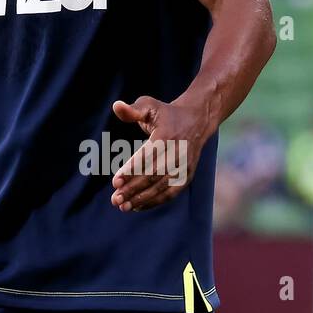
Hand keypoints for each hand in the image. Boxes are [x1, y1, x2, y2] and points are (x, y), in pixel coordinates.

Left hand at [109, 95, 211, 212]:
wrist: (197, 120)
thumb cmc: (166, 113)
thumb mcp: (150, 105)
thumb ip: (133, 109)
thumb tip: (116, 106)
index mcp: (166, 136)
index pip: (147, 156)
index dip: (131, 170)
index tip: (115, 182)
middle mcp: (177, 153)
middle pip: (154, 175)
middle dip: (133, 189)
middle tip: (115, 199)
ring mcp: (184, 165)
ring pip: (163, 187)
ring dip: (143, 199)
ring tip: (123, 206)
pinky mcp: (188, 174)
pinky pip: (172, 192)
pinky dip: (156, 201)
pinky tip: (138, 207)